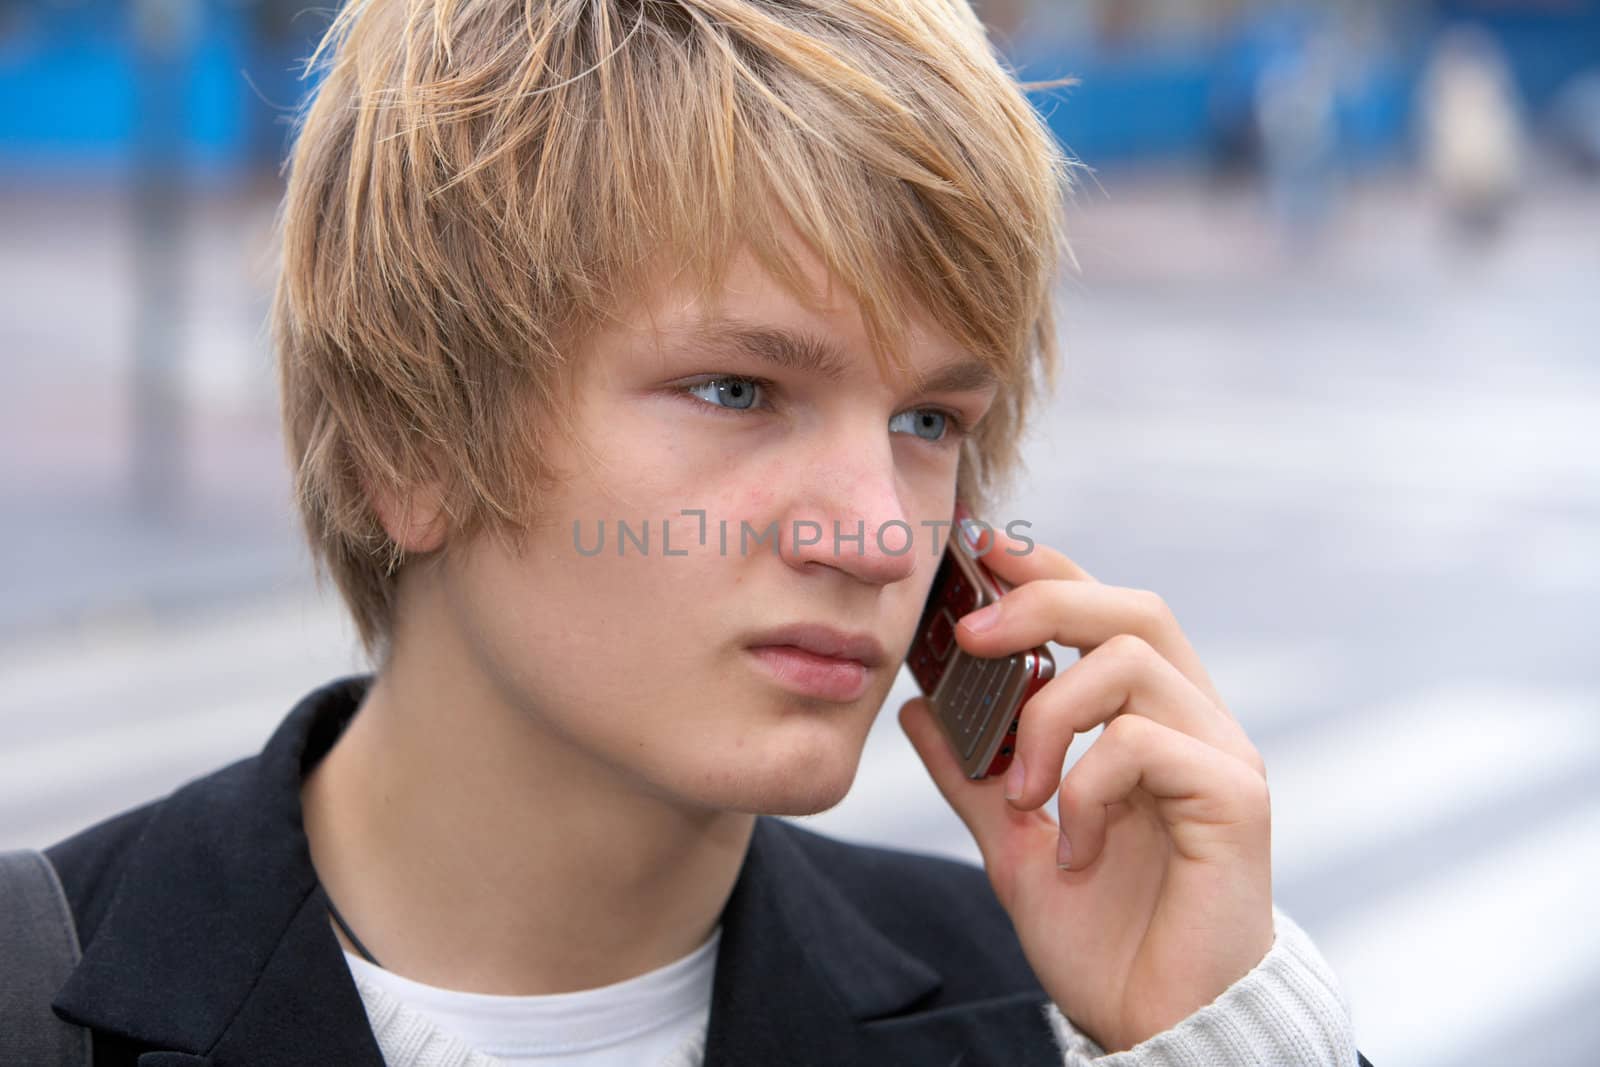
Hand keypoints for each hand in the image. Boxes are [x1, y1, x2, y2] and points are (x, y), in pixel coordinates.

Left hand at [898, 526, 1273, 1052]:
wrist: (1157, 1027)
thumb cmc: (1104, 936)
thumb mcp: (1012, 842)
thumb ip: (972, 773)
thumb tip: (918, 708)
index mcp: (1150, 721)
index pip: (1107, 611)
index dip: (1050, 569)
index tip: (984, 548)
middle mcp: (1197, 724)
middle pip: (1133, 608)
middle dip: (1043, 601)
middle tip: (969, 635)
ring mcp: (1223, 757)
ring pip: (1132, 663)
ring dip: (1050, 716)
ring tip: (1021, 792)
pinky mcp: (1236, 799)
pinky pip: (1143, 744)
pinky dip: (1085, 786)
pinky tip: (1074, 847)